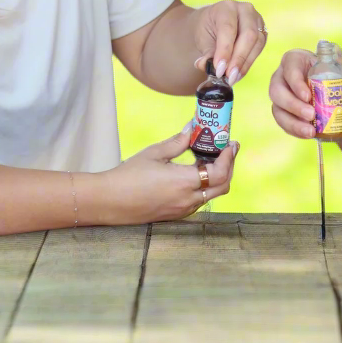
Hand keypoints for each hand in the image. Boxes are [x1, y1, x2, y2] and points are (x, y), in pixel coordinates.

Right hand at [103, 126, 238, 223]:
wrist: (109, 201)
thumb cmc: (129, 175)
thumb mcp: (154, 153)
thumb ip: (178, 141)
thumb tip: (192, 127)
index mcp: (183, 182)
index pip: (220, 172)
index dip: (229, 157)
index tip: (231, 143)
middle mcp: (187, 200)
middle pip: (223, 186)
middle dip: (230, 167)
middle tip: (228, 150)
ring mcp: (182, 210)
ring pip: (212, 195)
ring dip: (218, 177)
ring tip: (212, 158)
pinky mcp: (176, 215)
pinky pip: (199, 201)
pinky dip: (205, 186)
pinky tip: (196, 173)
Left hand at [192, 0, 267, 84]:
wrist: (213, 24)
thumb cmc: (207, 30)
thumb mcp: (202, 40)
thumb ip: (206, 54)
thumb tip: (206, 66)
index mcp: (226, 7)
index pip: (228, 28)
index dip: (225, 51)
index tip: (219, 70)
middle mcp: (245, 10)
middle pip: (248, 35)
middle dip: (238, 59)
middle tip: (229, 77)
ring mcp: (257, 19)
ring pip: (257, 42)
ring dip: (245, 64)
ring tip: (233, 78)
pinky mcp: (262, 32)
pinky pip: (259, 48)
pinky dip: (248, 63)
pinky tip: (239, 74)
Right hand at [269, 47, 341, 138]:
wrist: (329, 90)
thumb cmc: (332, 77)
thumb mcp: (341, 78)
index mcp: (294, 60)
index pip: (290, 68)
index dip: (296, 82)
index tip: (308, 96)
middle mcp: (281, 76)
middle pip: (276, 90)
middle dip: (293, 105)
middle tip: (311, 115)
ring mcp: (279, 95)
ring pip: (277, 109)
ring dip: (293, 122)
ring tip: (310, 131)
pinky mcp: (281, 111)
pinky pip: (283, 122)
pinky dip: (295, 130)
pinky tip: (308, 134)